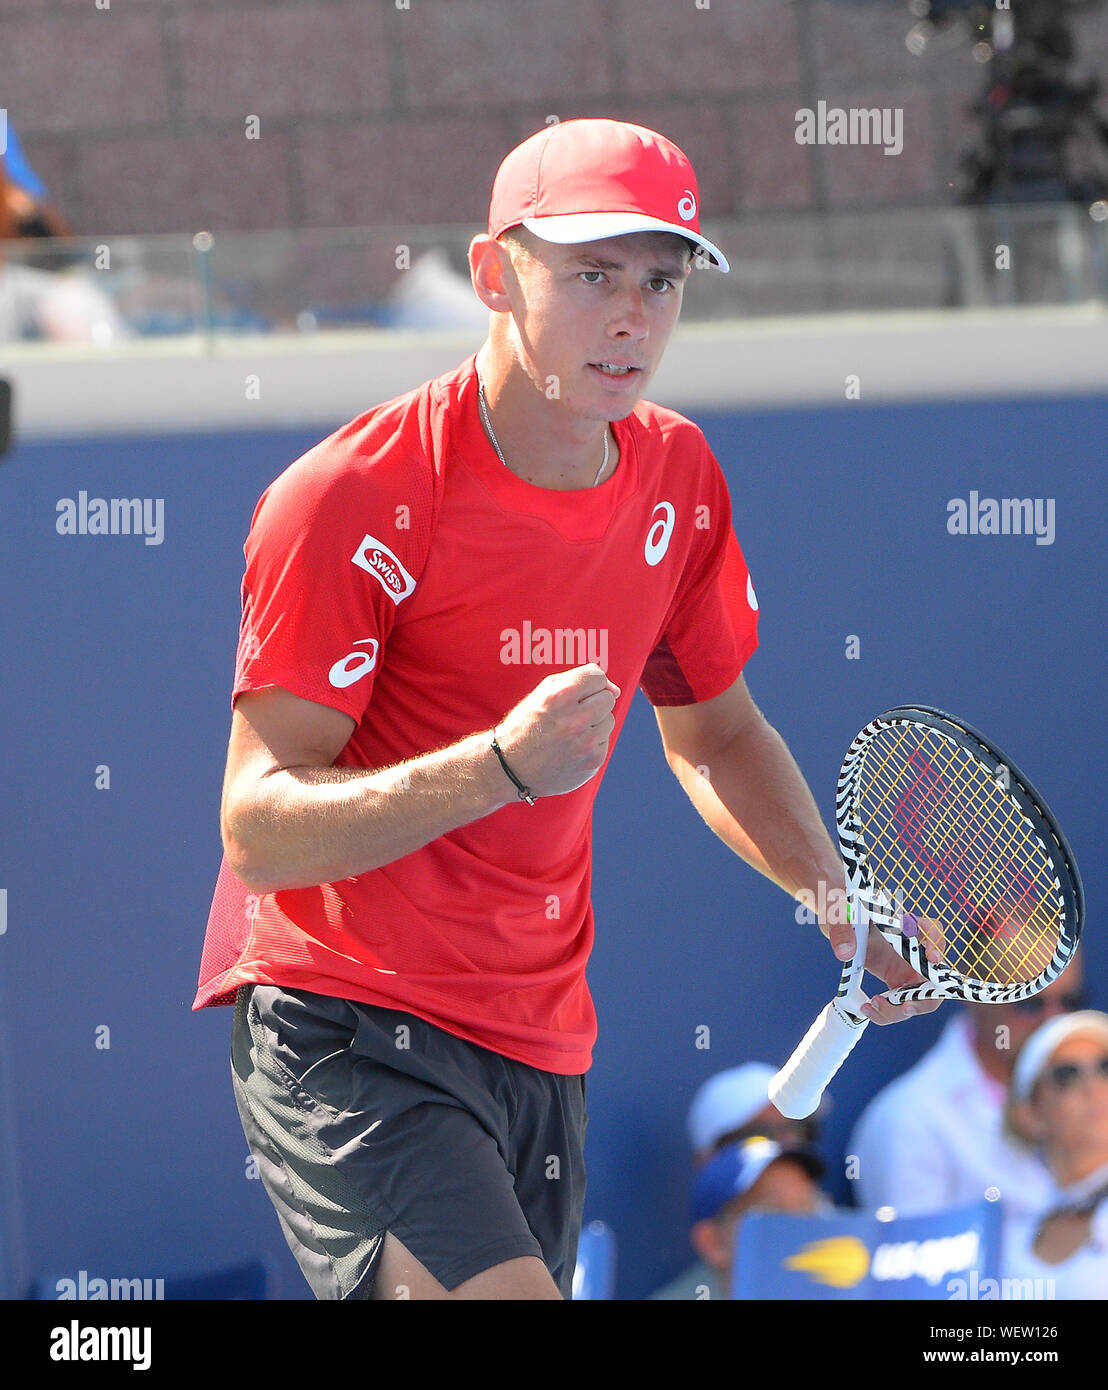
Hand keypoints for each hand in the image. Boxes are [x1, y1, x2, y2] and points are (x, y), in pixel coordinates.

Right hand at [495, 664, 620, 798]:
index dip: (587, 684)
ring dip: (593, 724)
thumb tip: (615, 690)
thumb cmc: (527, 724)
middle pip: (607, 698)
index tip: (575, 694)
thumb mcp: (543, 692)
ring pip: (609, 720)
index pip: (598, 676)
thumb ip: (579, 679)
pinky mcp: (592, 762)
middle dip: (592, 702)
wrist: (509, 767)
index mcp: (561, 696)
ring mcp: (586, 743)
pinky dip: (591, 744)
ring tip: (568, 733)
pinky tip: (570, 749)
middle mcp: (575, 720)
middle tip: (570, 715)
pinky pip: (604, 742)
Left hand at [825, 915, 943, 1026]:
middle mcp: (913, 948)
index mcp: (903, 923)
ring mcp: (907, 966)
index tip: (932, 958)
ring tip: (872, 1006)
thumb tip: (845, 952)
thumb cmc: (845, 913)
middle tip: (905, 1007)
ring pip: (919, 996)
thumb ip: (842, 929)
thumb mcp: (839, 916)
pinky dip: (887, 1012)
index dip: (936, 944)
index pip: (931, 929)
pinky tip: (867, 1008)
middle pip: (936, 975)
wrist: (841, 923)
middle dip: (926, 996)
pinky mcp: (896, 980)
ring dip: (899, 1010)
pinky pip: (901, 1003)